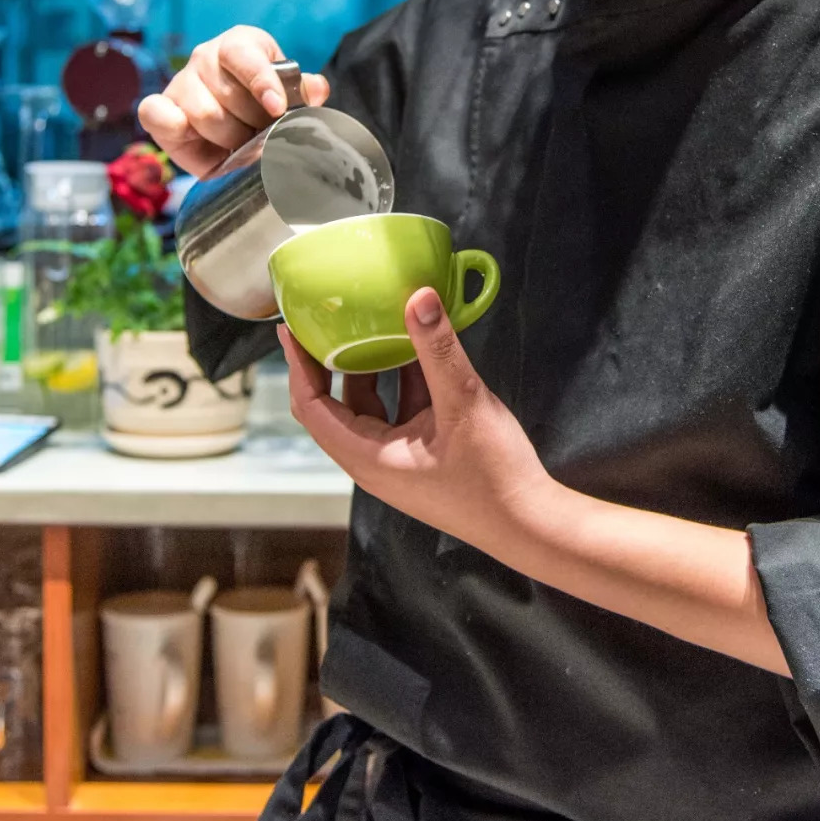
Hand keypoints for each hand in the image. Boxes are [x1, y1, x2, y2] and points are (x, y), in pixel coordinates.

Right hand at [138, 26, 329, 176]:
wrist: (234, 131)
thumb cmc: (263, 106)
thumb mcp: (288, 96)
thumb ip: (302, 92)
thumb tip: (318, 88)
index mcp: (241, 44)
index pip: (245, 55)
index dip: (262, 81)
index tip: (278, 108)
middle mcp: (206, 56)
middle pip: (228, 95)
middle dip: (252, 125)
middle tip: (263, 137)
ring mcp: (181, 81)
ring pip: (204, 115)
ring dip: (228, 138)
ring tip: (240, 145)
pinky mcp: (158, 108)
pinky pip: (155, 113)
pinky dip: (173, 127)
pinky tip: (192, 138)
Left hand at [279, 289, 554, 552]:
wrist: (529, 524)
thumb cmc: (491, 475)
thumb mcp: (463, 403)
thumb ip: (438, 349)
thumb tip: (418, 296)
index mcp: (368, 456)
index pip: (312, 407)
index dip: (298, 367)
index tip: (290, 329)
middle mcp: (374, 461)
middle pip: (334, 406)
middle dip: (328, 364)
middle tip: (325, 320)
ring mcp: (399, 461)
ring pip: (370, 407)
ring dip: (370, 369)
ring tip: (371, 325)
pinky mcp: (423, 457)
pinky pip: (400, 412)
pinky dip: (403, 382)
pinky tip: (418, 350)